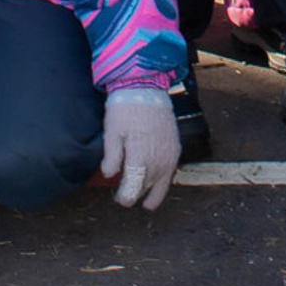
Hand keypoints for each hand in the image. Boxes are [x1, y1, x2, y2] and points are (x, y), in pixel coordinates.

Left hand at [100, 86, 180, 210]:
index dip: (125, 197)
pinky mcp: (176, 147)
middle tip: (125, 194)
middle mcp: (158, 159)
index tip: (119, 198)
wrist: (146, 86)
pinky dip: (163, 179)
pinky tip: (156, 178)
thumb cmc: (126, 108)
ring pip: (162, 183)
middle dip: (135, 193)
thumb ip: (112, 156)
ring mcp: (170, 153)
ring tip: (142, 193)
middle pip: (147, 187)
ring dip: (151, 190)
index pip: (133, 189)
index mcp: (140, 157)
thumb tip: (110, 175)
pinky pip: (171, 171)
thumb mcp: (112, 131)